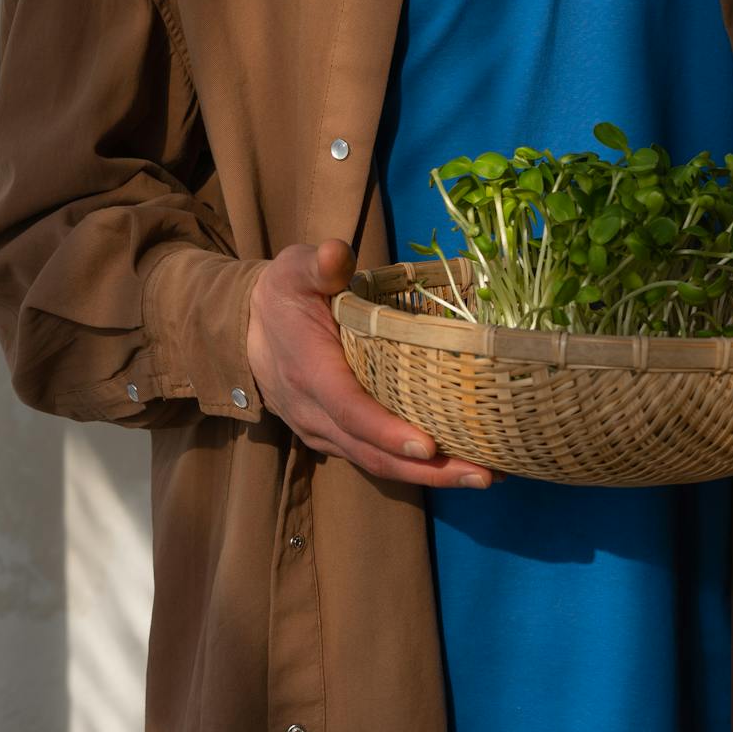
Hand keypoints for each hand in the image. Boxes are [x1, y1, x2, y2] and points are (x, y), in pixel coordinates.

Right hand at [245, 238, 501, 489]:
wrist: (248, 331)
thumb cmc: (284, 295)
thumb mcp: (294, 269)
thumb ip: (318, 264)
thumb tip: (336, 253)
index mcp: (310, 369)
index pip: (349, 408)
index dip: (386, 430)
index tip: (428, 445)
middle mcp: (315, 412)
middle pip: (372, 452)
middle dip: (428, 470)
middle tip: (483, 475)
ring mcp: (323, 431)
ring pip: (375, 464)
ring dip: (429, 477)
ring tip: (484, 476)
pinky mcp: (334, 438)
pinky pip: (372, 459)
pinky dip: (412, 469)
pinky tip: (454, 466)